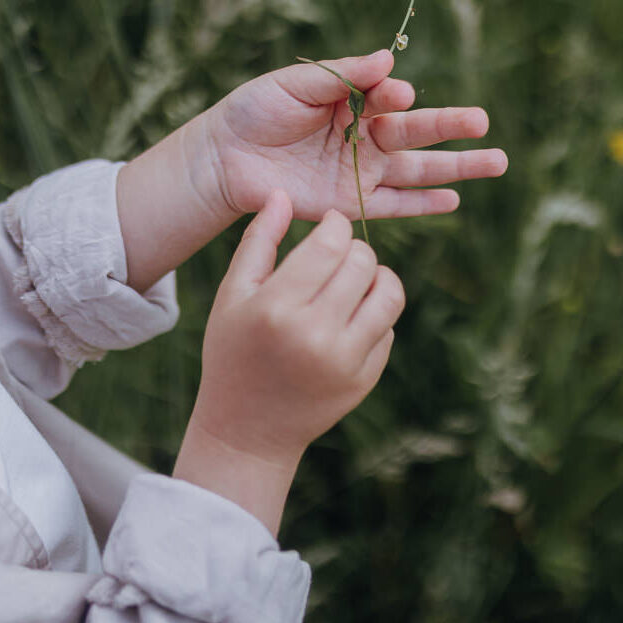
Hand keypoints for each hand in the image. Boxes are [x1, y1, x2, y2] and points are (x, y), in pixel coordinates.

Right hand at [174, 192, 403, 531]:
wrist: (247, 429)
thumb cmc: (233, 352)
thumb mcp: (232, 295)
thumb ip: (259, 241)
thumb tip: (282, 193)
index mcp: (276, 308)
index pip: (330, 244)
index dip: (336, 225)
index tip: (329, 226)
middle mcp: (315, 334)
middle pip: (363, 262)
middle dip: (353, 249)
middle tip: (337, 256)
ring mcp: (345, 361)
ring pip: (389, 293)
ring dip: (376, 277)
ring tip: (354, 279)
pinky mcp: (364, 380)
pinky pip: (388, 328)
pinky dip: (375, 314)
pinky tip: (348, 318)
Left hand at [200, 49, 507, 221]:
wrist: (224, 158)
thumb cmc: (255, 112)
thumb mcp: (297, 84)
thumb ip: (343, 75)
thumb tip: (390, 60)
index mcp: (353, 102)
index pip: (389, 98)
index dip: (395, 96)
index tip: (395, 93)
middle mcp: (364, 137)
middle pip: (416, 133)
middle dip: (450, 127)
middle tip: (483, 123)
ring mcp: (360, 172)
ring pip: (417, 170)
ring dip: (456, 167)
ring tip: (496, 162)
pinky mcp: (350, 204)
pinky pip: (394, 205)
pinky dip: (423, 204)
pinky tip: (454, 201)